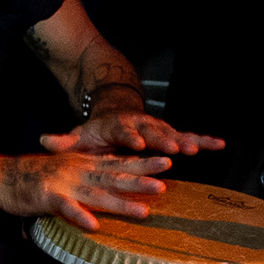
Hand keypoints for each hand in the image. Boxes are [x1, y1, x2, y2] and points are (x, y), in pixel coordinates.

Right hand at [0, 148, 174, 226]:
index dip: (142, 163)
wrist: (2, 176)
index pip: (118, 162)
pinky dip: (79, 216)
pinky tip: (93, 226)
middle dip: (140, 180)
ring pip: (97, 194)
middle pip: (114, 176)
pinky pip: (66, 208)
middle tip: (164, 185)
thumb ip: (90, 173)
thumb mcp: (67, 167)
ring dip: (121, 203)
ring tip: (143, 212)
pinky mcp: (47, 196)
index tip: (166, 163)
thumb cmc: (35, 176)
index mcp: (84, 164)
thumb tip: (116, 177)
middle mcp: (79, 171)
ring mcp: (64, 183)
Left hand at [62, 105, 220, 159]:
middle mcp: (139, 124)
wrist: (115, 114)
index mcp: (115, 125)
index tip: (135, 144)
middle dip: (162, 139)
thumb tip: (44, 140)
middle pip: (152, 132)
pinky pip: (189, 137)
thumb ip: (64, 142)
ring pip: (172, 133)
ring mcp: (156, 128)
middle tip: (175, 148)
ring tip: (198, 148)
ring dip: (185, 140)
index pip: (122, 130)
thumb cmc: (96, 133)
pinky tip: (219, 144)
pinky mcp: (170, 134)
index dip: (129, 137)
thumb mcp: (79, 136)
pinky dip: (204, 140)